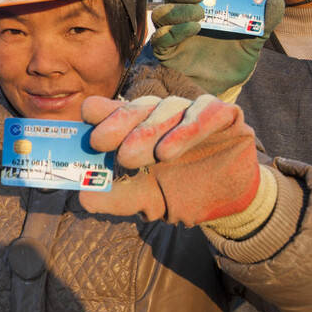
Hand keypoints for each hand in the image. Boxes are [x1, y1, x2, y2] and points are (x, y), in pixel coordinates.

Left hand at [78, 95, 260, 226]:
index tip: (83, 127)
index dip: (98, 113)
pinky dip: (188, 128)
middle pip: (138, 107)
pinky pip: (206, 111)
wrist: (228, 204)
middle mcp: (162, 114)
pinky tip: (170, 150)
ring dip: (150, 130)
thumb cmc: (180, 194)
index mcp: (138, 128)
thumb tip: (83, 197)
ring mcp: (192, 111)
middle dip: (117, 123)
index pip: (115, 109)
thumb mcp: (144, 200)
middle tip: (100, 143)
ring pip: (168, 107)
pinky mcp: (224, 114)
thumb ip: (115, 197)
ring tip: (135, 157)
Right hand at [150, 0, 284, 100]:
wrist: (222, 88)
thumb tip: (276, 0)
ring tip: (200, 14)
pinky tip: (193, 29)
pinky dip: (175, 31)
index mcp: (203, 9)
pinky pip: (160, 37)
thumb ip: (263, 22)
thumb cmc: (233, 61)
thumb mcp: (253, 42)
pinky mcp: (164, 52)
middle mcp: (183, 18)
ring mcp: (172, 34)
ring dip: (179, 10)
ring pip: (161, 13)